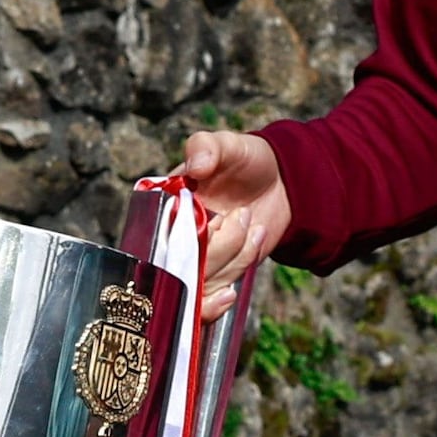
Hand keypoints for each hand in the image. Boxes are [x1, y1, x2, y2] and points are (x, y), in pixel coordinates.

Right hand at [178, 128, 291, 303]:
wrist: (281, 185)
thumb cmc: (247, 160)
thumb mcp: (227, 144)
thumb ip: (207, 147)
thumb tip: (196, 166)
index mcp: (164, 205)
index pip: (155, 233)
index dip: (182, 233)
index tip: (211, 219)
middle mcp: (173, 237)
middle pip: (176, 266)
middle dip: (215, 247)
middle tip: (242, 213)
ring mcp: (194, 260)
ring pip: (198, 283)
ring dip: (234, 254)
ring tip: (253, 224)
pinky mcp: (216, 275)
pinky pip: (216, 292)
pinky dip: (237, 269)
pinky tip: (253, 243)